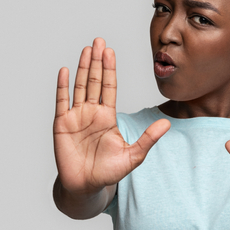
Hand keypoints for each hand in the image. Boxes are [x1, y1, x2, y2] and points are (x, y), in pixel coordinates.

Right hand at [54, 38, 170, 196]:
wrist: (86, 187)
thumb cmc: (108, 173)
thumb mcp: (133, 156)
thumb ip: (148, 139)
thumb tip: (167, 124)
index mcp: (108, 117)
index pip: (109, 87)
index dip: (110, 69)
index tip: (111, 52)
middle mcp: (92, 112)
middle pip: (94, 81)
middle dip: (97, 61)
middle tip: (99, 41)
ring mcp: (76, 117)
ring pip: (79, 86)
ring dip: (82, 68)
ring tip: (86, 50)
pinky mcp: (62, 124)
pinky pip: (61, 102)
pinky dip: (62, 86)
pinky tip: (65, 70)